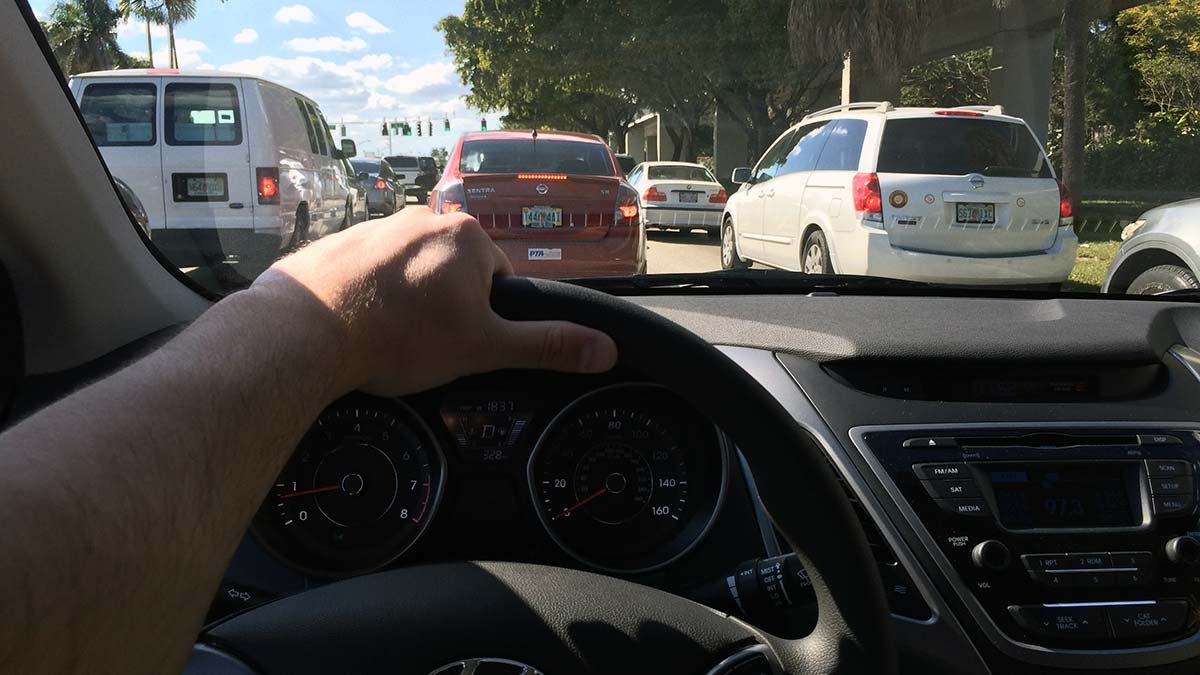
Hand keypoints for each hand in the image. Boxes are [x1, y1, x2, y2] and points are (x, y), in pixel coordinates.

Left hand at [253, 207, 617, 396]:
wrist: (306, 330)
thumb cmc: (402, 337)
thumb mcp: (483, 348)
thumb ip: (545, 346)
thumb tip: (605, 349)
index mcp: (469, 236)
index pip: (498, 278)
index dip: (484, 318)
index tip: (459, 343)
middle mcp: (425, 217)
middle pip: (455, 270)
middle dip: (446, 306)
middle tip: (423, 346)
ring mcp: (377, 225)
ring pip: (412, 270)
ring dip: (408, 300)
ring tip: (387, 338)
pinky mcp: (339, 241)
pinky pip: (370, 270)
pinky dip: (370, 294)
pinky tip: (357, 324)